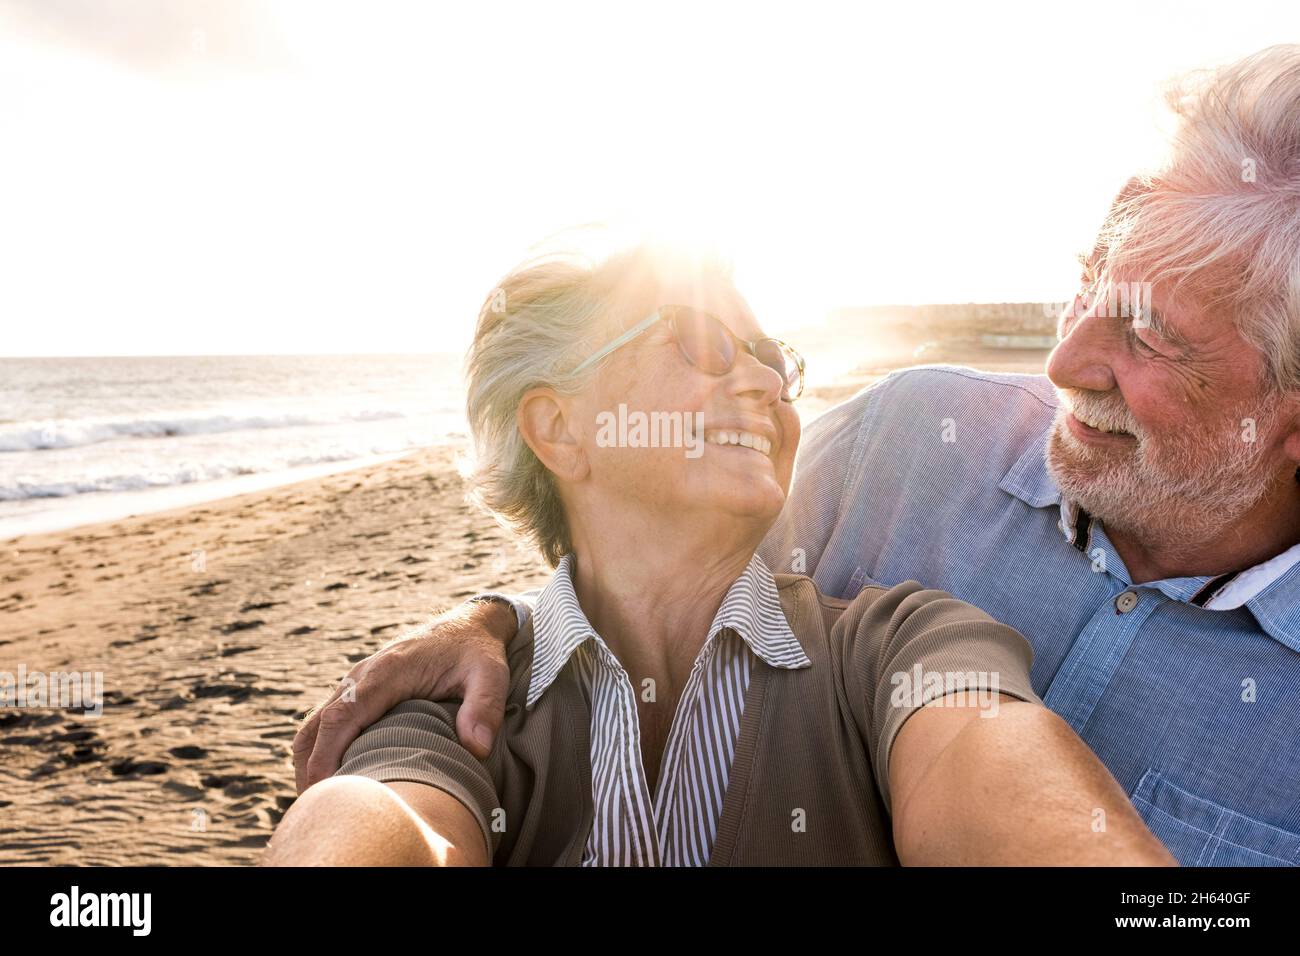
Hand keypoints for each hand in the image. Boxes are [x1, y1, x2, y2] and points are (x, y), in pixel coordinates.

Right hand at [292, 598, 516, 792]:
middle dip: (311, 771)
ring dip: (310, 764)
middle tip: (321, 814)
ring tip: (323, 805)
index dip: (328, 756)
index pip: (342, 716)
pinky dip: (319, 753)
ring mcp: (355, 683)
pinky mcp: (357, 692)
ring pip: (313, 726)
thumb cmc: (477, 653)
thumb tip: (476, 749)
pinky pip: (325, 723)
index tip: (328, 793)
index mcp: (387, 672)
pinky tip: (336, 782)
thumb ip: (485, 708)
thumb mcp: (491, 675)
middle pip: (316, 726)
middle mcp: (361, 676)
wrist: (467, 627)